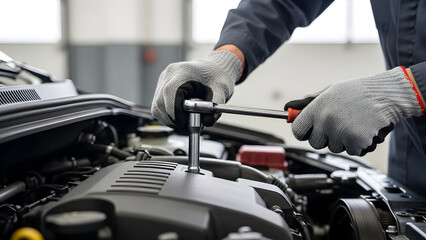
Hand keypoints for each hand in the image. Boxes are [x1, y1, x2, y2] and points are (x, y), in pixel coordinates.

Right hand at [151, 50, 242, 131]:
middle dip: (173, 119)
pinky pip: (158, 105)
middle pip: (160, 102)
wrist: (213, 67)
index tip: (186, 124)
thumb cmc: (217, 76)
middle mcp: (169, 74)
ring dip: (169, 118)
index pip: (170, 92)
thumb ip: (215, 109)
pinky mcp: (161, 86)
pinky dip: (168, 114)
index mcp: (183, 72)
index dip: (175, 112)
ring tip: (185, 122)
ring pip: (157, 106)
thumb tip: (207, 122)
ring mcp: (163, 80)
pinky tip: (180, 116)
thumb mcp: (221, 92)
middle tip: (187, 126)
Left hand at [285, 67, 423, 155]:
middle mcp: (326, 121)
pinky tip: (363, 129)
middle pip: (315, 143)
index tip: (308, 131)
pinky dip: (358, 144)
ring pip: (334, 148)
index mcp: (317, 108)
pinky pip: (351, 151)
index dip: (303, 132)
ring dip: (343, 140)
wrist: (386, 95)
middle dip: (324, 138)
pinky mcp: (356, 143)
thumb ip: (307, 103)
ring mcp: (341, 133)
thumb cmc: (358, 92)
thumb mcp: (329, 91)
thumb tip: (287, 108)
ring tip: (354, 123)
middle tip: (338, 124)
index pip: (297, 130)